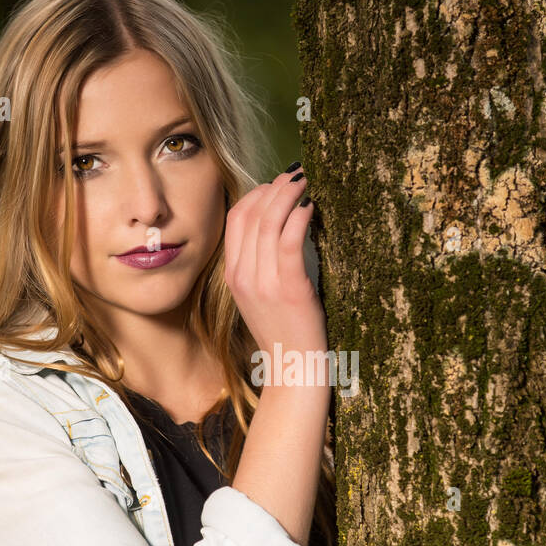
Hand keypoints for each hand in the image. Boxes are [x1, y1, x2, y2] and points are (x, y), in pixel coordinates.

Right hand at [223, 168, 325, 368]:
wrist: (294, 370)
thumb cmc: (286, 333)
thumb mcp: (262, 297)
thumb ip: (262, 265)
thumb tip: (280, 227)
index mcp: (233, 276)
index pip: (236, 220)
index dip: (256, 194)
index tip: (277, 184)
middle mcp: (243, 277)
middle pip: (251, 215)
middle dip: (274, 187)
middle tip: (297, 174)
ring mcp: (263, 283)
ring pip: (268, 223)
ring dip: (288, 195)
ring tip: (307, 181)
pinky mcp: (289, 290)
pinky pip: (289, 242)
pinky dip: (299, 217)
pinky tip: (312, 207)